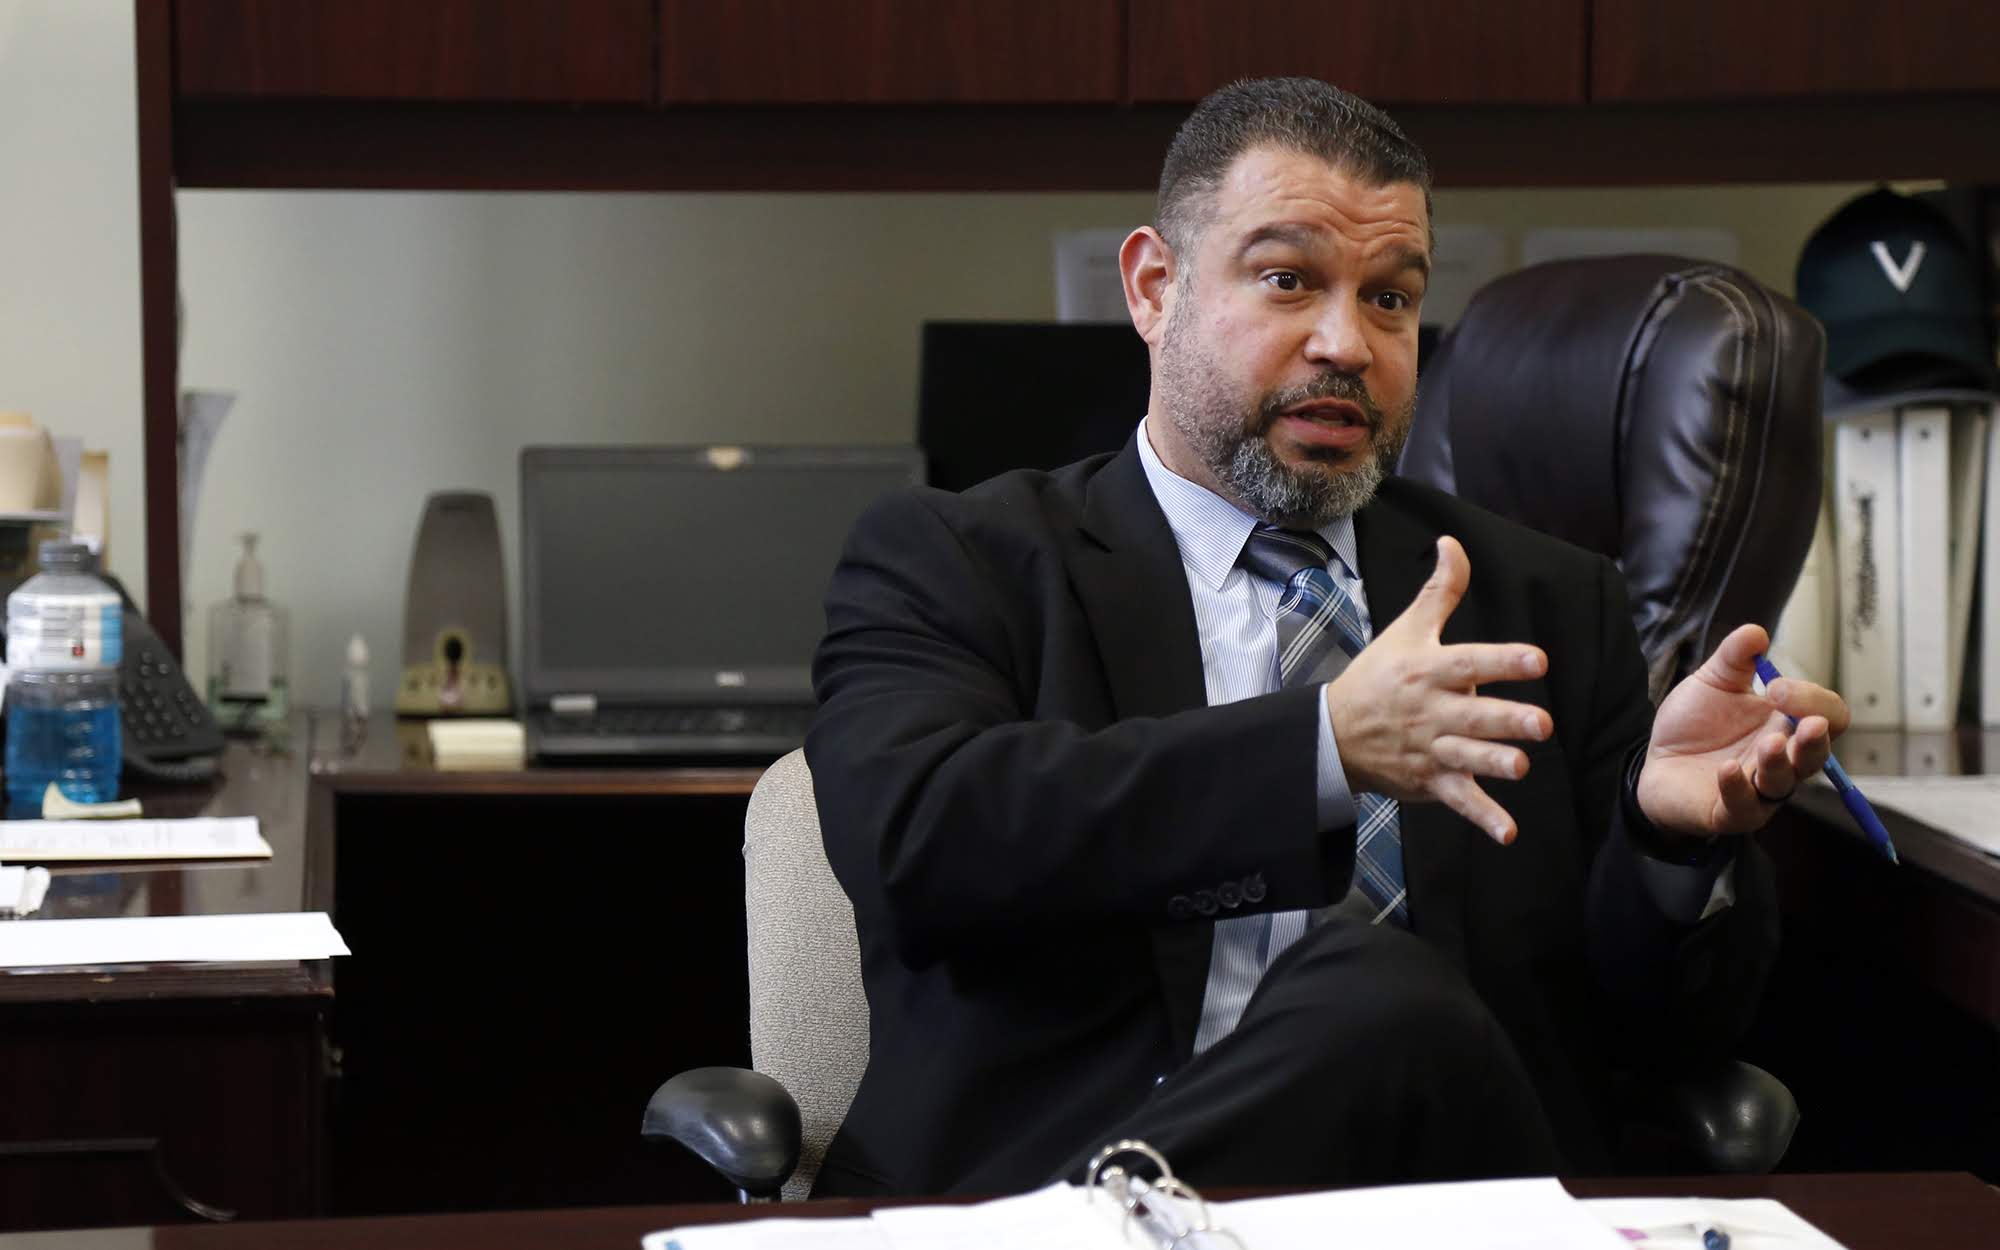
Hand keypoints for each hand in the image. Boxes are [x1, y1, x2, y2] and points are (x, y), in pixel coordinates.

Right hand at [1326, 536, 1551, 843]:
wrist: (1334, 733)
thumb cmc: (1379, 676)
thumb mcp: (1407, 629)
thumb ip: (1441, 591)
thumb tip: (1453, 543)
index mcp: (1428, 671)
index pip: (1469, 663)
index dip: (1502, 660)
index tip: (1536, 658)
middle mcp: (1431, 711)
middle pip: (1473, 716)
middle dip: (1506, 721)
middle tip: (1541, 724)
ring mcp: (1430, 749)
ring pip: (1467, 758)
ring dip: (1493, 765)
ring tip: (1520, 767)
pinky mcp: (1430, 781)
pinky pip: (1460, 800)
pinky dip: (1482, 817)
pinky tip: (1507, 832)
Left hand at [1637, 623, 1849, 839]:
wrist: (1654, 760)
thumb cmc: (1695, 724)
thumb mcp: (1713, 681)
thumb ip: (1734, 657)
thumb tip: (1756, 631)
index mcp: (1787, 726)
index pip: (1827, 716)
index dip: (1813, 701)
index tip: (1775, 687)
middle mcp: (1783, 760)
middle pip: (1817, 754)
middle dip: (1815, 739)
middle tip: (1804, 720)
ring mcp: (1759, 790)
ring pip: (1784, 783)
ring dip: (1779, 764)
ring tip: (1767, 745)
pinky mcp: (1730, 813)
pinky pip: (1744, 807)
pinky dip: (1738, 788)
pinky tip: (1726, 769)